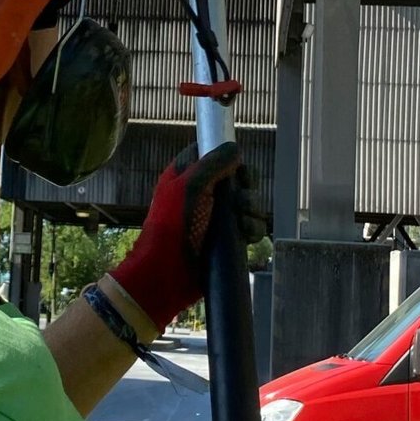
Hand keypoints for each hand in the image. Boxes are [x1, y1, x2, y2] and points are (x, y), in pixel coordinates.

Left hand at [107, 142, 264, 332]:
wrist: (166, 272)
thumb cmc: (172, 224)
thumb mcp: (190, 186)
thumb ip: (213, 163)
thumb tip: (236, 148)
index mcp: (187, 175)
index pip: (213, 155)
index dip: (228, 157)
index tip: (236, 167)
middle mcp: (203, 193)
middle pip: (236, 179)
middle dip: (246, 188)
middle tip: (241, 199)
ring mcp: (215, 217)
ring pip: (247, 203)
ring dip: (251, 210)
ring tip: (242, 222)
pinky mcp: (226, 239)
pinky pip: (249, 227)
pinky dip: (252, 229)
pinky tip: (246, 234)